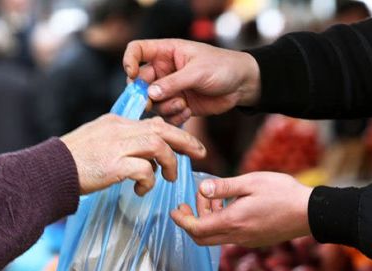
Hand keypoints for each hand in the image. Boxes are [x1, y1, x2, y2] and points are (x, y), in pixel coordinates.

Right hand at [61, 114, 205, 195]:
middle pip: (162, 129)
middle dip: (186, 140)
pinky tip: (141, 190)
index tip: (186, 144)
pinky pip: (144, 170)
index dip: (174, 132)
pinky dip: (149, 181)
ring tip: (169, 178)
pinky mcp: (114, 165)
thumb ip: (120, 142)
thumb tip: (143, 156)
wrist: (49, 171)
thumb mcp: (97, 141)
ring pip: (158, 146)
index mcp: (116, 123)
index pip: (153, 122)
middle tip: (200, 153)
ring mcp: (117, 146)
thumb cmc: (72, 162)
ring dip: (169, 164)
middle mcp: (119, 130)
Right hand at [123, 39, 260, 123]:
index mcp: (166, 53)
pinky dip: (174, 117)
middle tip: (152, 103)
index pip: (137, 51)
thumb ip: (173, 83)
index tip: (132, 75)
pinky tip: (188, 112)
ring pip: (153, 102)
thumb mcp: (198, 72)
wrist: (242, 85)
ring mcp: (171, 89)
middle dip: (145, 95)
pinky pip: (166, 115)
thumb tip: (150, 93)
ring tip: (182, 105)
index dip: (129, 61)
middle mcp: (164, 71)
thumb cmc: (223, 67)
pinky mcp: (179, 105)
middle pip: (140, 82)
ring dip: (164, 107)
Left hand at [171, 172, 312, 246]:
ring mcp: (246, 241)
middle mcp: (237, 236)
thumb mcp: (251, 182)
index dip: (181, 220)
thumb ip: (224, 187)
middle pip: (202, 238)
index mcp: (232, 222)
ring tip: (214, 198)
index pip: (196, 229)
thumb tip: (201, 189)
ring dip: (208, 220)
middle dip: (191, 221)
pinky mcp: (255, 241)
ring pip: (216, 237)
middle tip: (190, 203)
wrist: (310, 213)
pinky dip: (222, 223)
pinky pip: (230, 236)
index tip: (175, 209)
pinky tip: (231, 206)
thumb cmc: (283, 193)